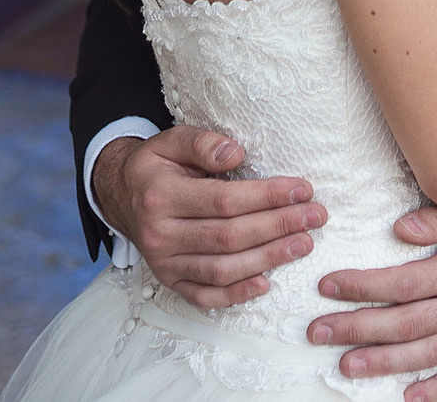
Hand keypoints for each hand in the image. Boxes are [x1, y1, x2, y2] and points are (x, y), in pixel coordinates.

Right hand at [93, 125, 328, 309]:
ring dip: (267, 260)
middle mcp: (159, 234)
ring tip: (303, 244)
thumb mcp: (170, 141)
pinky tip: (266, 283)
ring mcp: (163, 263)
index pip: (224, 200)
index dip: (267, 196)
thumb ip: (202, 143)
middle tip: (315, 217)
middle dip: (278, 227)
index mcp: (160, 196)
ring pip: (221, 270)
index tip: (303, 189)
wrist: (121, 196)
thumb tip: (235, 154)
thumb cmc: (156, 166)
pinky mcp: (169, 282)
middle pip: (228, 237)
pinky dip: (236, 295)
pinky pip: (204, 296)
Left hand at [306, 183, 436, 401]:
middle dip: (358, 328)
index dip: (363, 287)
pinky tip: (409, 395)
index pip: (403, 283)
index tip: (328, 286)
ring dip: (385, 362)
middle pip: (407, 323)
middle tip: (320, 332)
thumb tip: (398, 229)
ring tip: (348, 365)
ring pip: (429, 353)